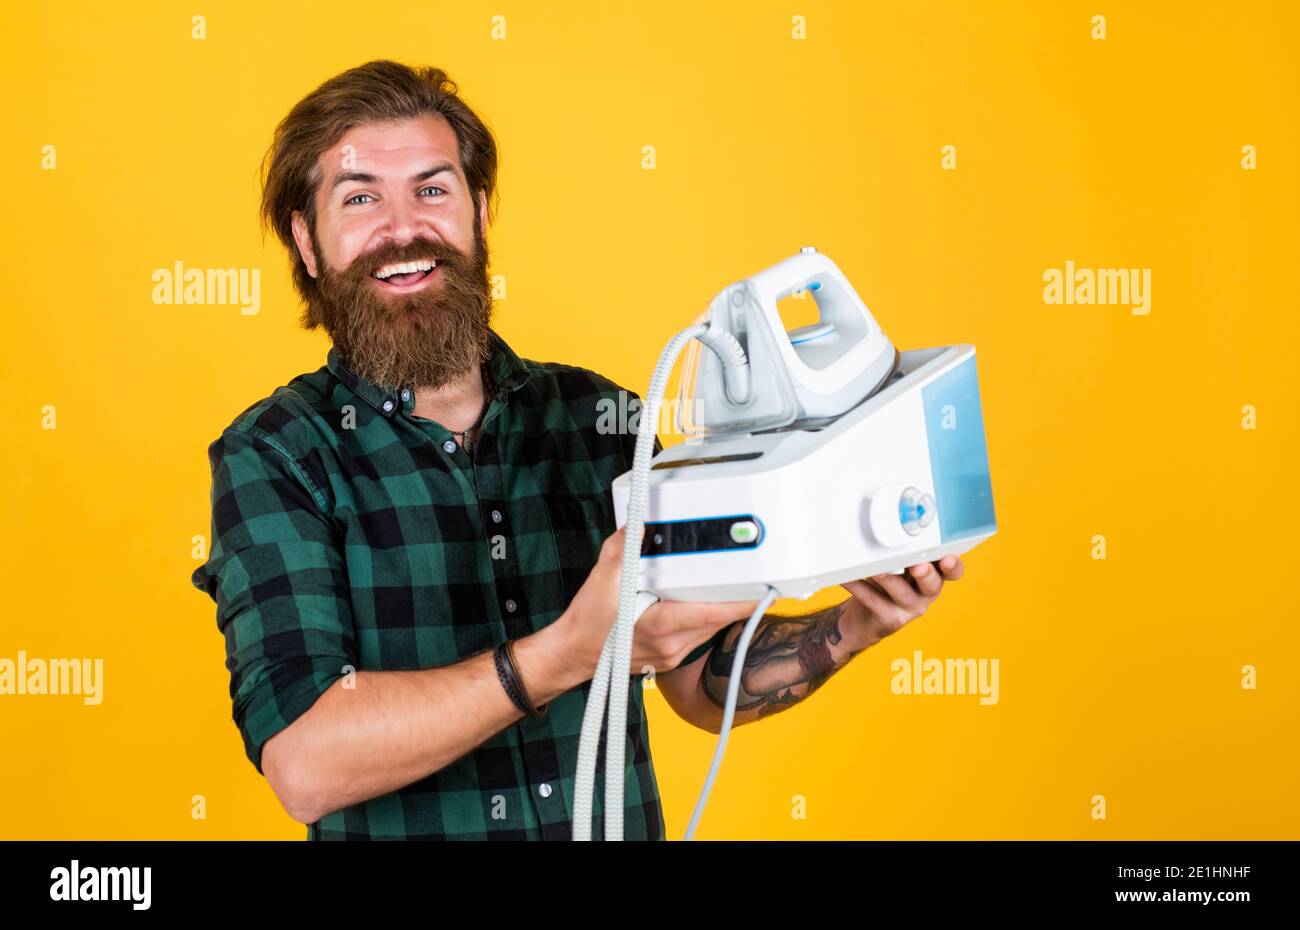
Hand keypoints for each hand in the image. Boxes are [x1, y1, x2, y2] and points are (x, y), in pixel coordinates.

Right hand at [560, 526, 758, 677]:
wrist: (573, 652)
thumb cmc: (587, 624)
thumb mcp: (601, 580)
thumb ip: (623, 549)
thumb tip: (640, 526)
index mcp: (661, 627)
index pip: (713, 613)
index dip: (743, 601)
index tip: (765, 587)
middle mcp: (673, 645)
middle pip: (719, 619)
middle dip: (738, 597)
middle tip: (756, 574)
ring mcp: (674, 653)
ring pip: (712, 627)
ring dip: (723, 606)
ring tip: (734, 582)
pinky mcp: (671, 654)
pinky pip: (700, 633)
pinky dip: (706, 615)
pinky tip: (703, 598)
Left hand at [839, 555, 964, 642]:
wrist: (866, 619)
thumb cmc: (886, 583)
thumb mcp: (900, 566)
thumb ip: (903, 551)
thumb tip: (891, 525)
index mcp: (934, 576)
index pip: (952, 571)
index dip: (953, 565)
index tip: (948, 557)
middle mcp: (926, 594)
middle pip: (932, 584)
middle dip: (926, 574)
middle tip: (918, 566)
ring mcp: (909, 608)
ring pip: (903, 594)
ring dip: (889, 580)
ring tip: (877, 570)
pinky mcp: (889, 618)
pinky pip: (873, 600)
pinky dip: (859, 587)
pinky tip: (848, 577)